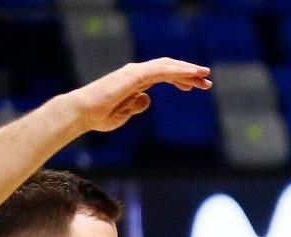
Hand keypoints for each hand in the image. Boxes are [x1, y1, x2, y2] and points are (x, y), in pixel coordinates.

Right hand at [69, 58, 211, 133]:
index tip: (194, 87)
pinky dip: (176, 71)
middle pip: (168, 69)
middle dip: (189, 74)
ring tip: (204, 75)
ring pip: (167, 67)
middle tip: (207, 81)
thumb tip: (147, 99)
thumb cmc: (100, 116)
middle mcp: (136, 74)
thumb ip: (136, 106)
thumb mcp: (124, 114)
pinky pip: (160, 70)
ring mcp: (135, 72)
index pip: (162, 76)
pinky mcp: (134, 75)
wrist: (84, 113)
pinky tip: (190, 75)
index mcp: (135, 82)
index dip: (180, 79)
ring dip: (187, 70)